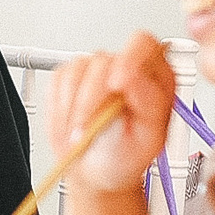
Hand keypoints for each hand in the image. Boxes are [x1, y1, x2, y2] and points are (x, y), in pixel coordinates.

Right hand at [49, 31, 175, 194]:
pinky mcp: (70, 75)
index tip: (116, 86)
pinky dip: (62, 106)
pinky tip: (73, 123)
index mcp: (155, 78)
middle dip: (93, 95)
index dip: (128, 59)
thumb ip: (148, 104)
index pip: (144, 45)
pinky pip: (59, 79)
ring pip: (79, 69)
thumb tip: (133, 76)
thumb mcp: (149, 140)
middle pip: (104, 59)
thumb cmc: (127, 156)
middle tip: (92, 125)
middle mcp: (126, 68)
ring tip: (83, 133)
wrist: (96, 169)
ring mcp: (96, 70)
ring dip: (77, 108)